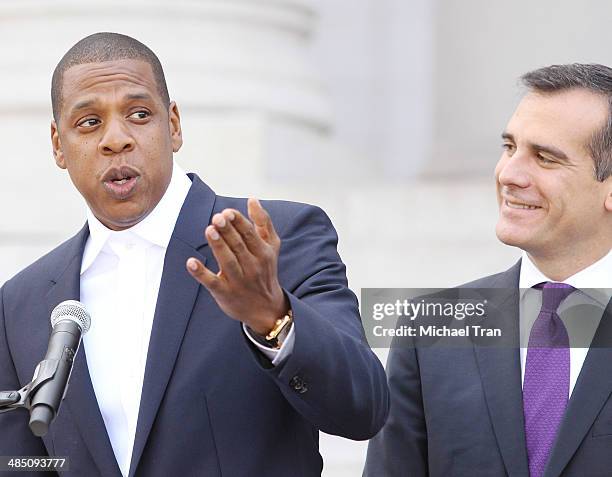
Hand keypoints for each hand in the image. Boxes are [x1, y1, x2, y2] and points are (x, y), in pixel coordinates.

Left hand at [186, 198, 288, 334]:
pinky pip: (212, 283)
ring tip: (210, 230)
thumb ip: (263, 223)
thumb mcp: (271, 247)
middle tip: (217, 217)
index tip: (228, 212)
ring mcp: (238, 280)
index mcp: (263, 252)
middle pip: (238, 245)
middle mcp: (252, 266)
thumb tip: (252, 200)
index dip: (238, 222)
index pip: (250, 234)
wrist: (266, 309)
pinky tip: (191, 263)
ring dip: (218, 247)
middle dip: (228, 230)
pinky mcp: (224, 293)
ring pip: (227, 261)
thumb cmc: (265, 271)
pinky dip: (201, 274)